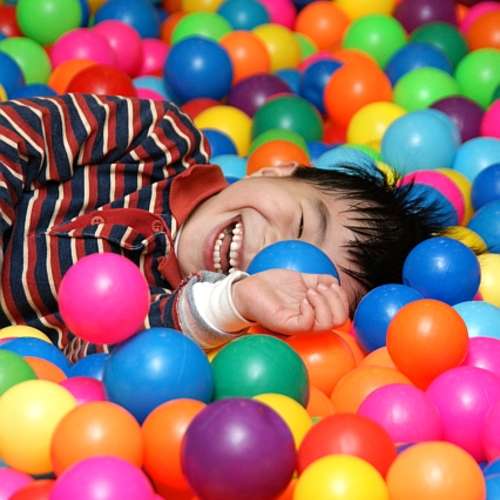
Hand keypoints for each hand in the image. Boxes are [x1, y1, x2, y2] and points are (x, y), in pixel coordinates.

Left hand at [232, 269, 348, 334]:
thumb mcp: (301, 279)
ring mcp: (298, 324)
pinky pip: (307, 324)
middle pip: (339, 320)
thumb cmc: (274, 285)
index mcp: (315, 311)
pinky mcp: (286, 324)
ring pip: (327, 324)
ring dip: (324, 303)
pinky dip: (310, 310)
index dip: (342, 298)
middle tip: (319, 288)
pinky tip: (303, 299)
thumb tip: (335, 283)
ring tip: (310, 292)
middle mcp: (310, 321)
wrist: (250, 287)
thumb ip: (319, 280)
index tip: (329, 284)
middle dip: (336, 300)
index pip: (341, 314)